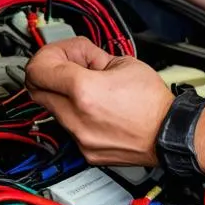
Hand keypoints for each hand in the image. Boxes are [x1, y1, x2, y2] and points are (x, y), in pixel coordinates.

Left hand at [25, 37, 173, 166]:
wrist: (168, 133)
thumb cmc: (153, 102)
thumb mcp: (125, 63)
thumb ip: (93, 58)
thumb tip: (77, 57)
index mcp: (85, 90)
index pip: (38, 68)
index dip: (47, 55)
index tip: (59, 53)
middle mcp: (75, 117)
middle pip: (36, 89)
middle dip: (48, 73)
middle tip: (68, 67)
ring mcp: (78, 137)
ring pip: (52, 110)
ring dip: (63, 95)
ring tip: (91, 90)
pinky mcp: (85, 151)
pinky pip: (69, 128)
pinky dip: (77, 115)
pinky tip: (98, 109)